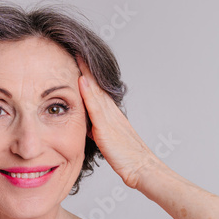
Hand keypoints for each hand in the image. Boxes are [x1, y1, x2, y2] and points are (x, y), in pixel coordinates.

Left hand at [76, 55, 160, 189]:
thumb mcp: (110, 142)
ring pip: (96, 90)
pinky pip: (95, 106)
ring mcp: (110, 118)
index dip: (89, 75)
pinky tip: (81, 79)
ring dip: (86, 72)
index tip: (79, 60)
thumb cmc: (128, 160)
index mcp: (112, 115)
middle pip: (97, 85)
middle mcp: (112, 113)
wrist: (142, 169)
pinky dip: (88, 92)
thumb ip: (99, 132)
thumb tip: (88, 129)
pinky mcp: (107, 128)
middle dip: (86, 67)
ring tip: (77, 55)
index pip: (98, 91)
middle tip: (76, 48)